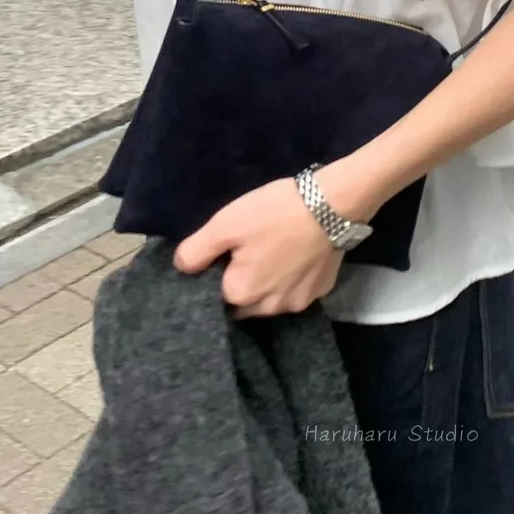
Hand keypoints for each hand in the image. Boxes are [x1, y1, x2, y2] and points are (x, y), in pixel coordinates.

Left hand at [173, 177, 343, 317]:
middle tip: (249, 251)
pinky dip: (293, 280)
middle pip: (244, 304)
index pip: (216, 296)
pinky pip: (297, 292)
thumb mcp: (226, 223)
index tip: (225, 255)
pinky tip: (296, 257)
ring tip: (274, 253)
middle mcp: (268, 309)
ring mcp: (298, 303)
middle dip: (242, 284)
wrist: (333, 205)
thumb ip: (196, 250)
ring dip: (267, 285)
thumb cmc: (275, 213)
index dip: (217, 276)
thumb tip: (180, 267)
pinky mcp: (321, 292)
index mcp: (241, 295)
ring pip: (271, 301)